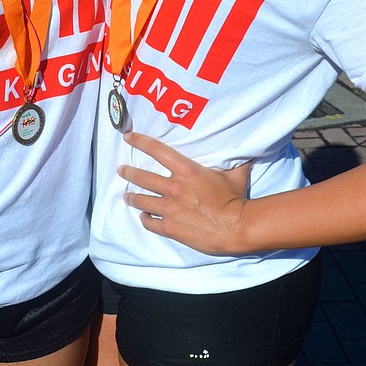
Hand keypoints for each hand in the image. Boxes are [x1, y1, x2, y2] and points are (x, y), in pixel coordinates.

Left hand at [118, 131, 251, 255]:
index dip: (140, 141)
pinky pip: (150, 223)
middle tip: (122, 170)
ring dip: (132, 197)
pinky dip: (145, 219)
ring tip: (127, 196)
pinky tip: (144, 216)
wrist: (236, 227)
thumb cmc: (235, 199)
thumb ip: (233, 161)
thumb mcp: (235, 173)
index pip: (157, 150)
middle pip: (142, 177)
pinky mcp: (171, 228)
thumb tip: (244, 149)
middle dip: (129, 172)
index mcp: (187, 170)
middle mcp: (174, 188)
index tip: (128, 137)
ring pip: (142, 200)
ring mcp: (170, 209)